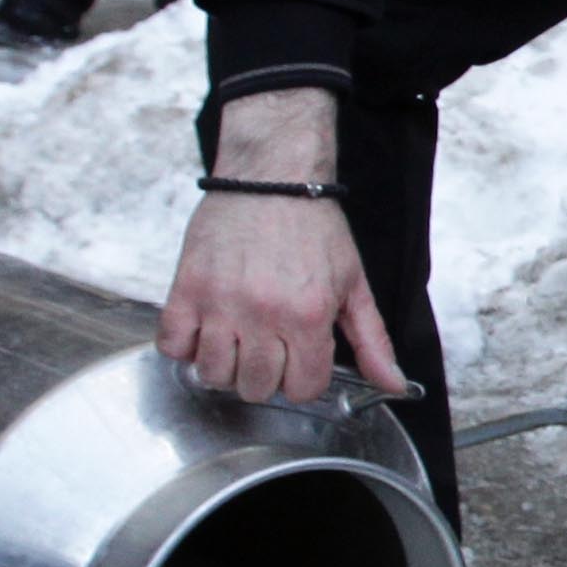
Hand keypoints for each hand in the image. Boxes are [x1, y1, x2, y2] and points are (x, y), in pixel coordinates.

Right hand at [159, 92, 409, 405]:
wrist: (272, 178)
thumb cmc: (313, 227)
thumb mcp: (353, 283)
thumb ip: (372, 341)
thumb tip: (393, 385)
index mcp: (308, 315)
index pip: (302, 388)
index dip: (304, 378)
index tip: (300, 359)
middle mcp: (262, 313)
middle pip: (256, 388)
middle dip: (266, 375)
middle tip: (268, 347)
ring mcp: (220, 303)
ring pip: (213, 375)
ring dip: (225, 366)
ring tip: (237, 340)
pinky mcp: (186, 288)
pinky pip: (173, 346)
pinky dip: (186, 347)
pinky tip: (206, 329)